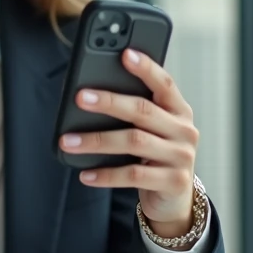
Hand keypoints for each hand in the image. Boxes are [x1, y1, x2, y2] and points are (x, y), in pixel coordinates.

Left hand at [58, 48, 198, 238]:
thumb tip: (89, 96)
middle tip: (80, 97)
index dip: (146, 68)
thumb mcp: (151, 130)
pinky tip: (84, 174)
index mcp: (179, 110)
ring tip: (68, 141)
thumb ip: (134, 112)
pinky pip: (133, 175)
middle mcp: (184, 130)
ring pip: (134, 141)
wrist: (175, 199)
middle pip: (143, 111)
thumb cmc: (155, 154)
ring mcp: (181, 157)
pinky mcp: (173, 182)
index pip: (164, 83)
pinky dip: (105, 175)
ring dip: (96, 141)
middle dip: (109, 101)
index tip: (125, 54)